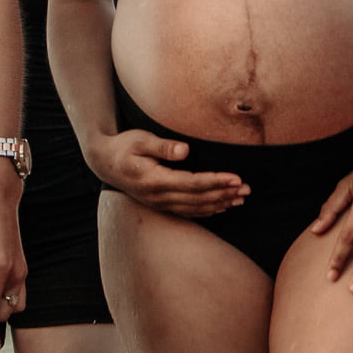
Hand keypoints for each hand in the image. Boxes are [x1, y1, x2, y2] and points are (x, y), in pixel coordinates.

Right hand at [90, 129, 247, 217]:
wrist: (105, 163)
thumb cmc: (124, 146)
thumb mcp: (140, 140)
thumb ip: (162, 146)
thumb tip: (185, 149)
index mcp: (154, 180)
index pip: (192, 183)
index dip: (215, 182)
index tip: (235, 178)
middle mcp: (158, 196)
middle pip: (198, 198)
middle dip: (224, 194)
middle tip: (247, 189)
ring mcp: (159, 203)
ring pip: (195, 208)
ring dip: (220, 204)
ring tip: (242, 198)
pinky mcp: (161, 205)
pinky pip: (188, 212)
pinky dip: (208, 210)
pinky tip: (223, 206)